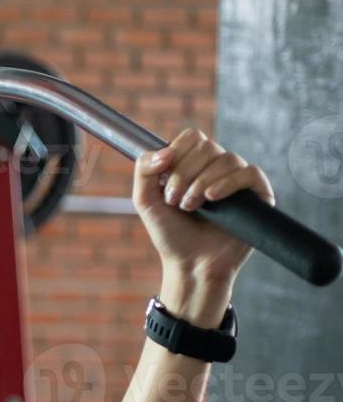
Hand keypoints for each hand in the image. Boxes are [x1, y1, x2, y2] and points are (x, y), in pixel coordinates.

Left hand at [132, 127, 274, 282]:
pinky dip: (228, 183)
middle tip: (175, 200)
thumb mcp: (145, 200)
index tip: (164, 177)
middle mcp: (218, 168)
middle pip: (207, 146)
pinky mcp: (258, 195)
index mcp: (194, 165)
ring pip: (227, 159)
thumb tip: (164, 150)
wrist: (190, 264)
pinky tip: (212, 198)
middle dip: (184, 174)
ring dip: (201, 183)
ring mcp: (239, 180)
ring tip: (190, 207)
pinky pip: (250, 173)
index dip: (177, 152)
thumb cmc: (170, 233)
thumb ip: (144, 169)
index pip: (192, 137)